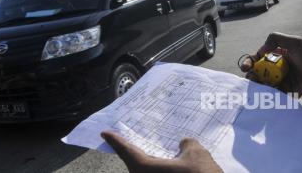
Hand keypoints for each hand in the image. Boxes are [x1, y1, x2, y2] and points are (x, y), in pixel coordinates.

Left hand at [101, 131, 222, 172]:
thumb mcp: (196, 153)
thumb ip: (186, 144)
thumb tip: (183, 144)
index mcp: (145, 170)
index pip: (127, 152)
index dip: (116, 141)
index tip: (105, 133)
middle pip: (137, 166)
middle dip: (138, 154)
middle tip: (139, 141)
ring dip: (153, 166)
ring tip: (165, 155)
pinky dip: (162, 172)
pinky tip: (174, 167)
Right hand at [241, 32, 301, 96]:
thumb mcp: (295, 42)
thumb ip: (276, 38)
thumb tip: (260, 50)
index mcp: (277, 55)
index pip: (258, 58)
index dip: (249, 61)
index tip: (246, 67)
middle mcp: (277, 67)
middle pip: (258, 71)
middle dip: (251, 74)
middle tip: (250, 77)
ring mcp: (281, 80)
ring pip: (263, 83)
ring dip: (256, 84)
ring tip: (256, 85)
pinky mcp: (286, 92)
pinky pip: (272, 93)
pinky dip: (266, 93)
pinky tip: (264, 93)